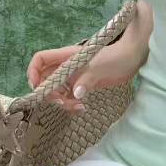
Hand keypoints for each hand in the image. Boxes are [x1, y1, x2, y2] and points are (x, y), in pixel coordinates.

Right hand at [26, 35, 147, 114]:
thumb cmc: (116, 57)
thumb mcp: (100, 67)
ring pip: (57, 91)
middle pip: (45, 80)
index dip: (33, 72)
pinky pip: (69, 97)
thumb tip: (75, 94)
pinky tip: (81, 108)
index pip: (40, 60)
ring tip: (76, 107)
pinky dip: (71, 104)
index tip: (37, 87)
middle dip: (48, 94)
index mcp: (66, 56)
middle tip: (62, 103)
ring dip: (61, 102)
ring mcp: (74, 76)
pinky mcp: (82, 85)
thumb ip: (86, 80)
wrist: (132, 58)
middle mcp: (66, 66)